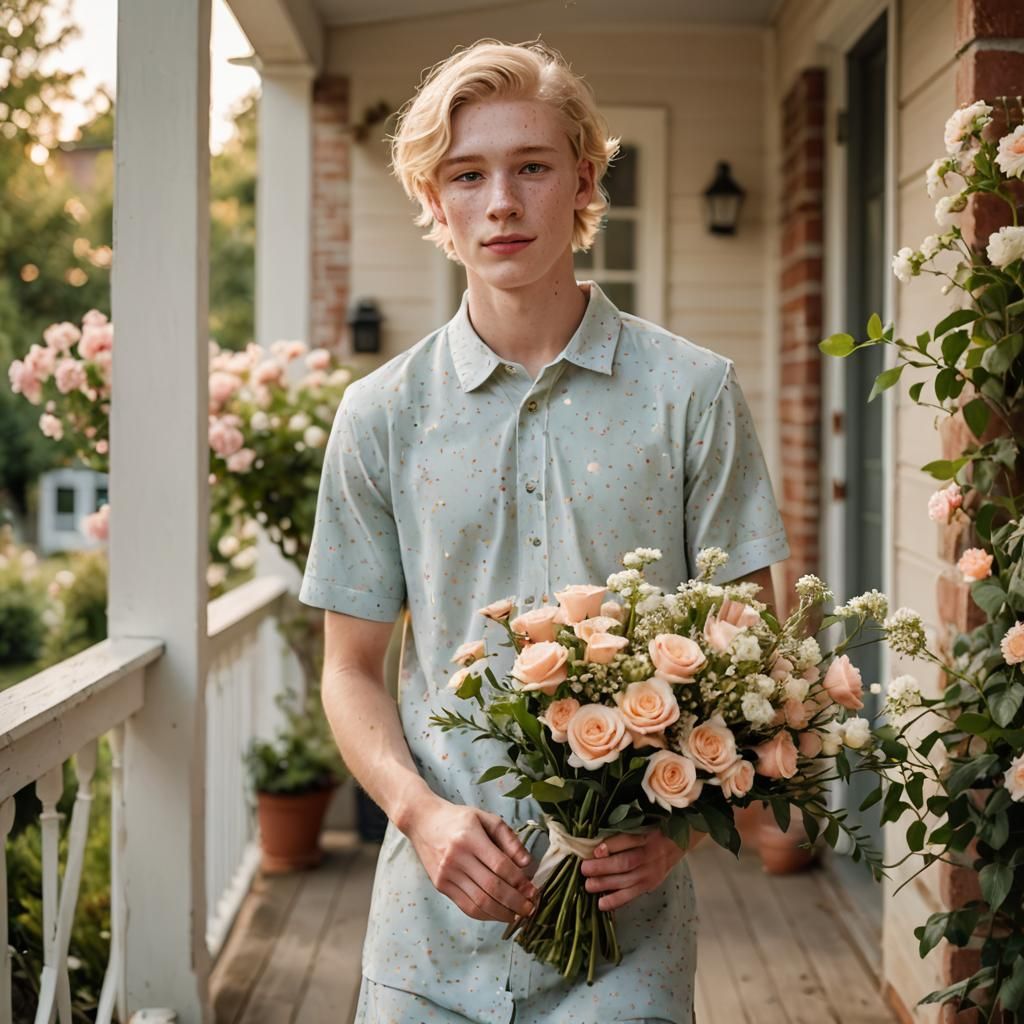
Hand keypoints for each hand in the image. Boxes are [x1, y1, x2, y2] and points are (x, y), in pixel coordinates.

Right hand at [406, 796, 539, 923]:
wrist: (423, 821)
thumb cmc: (459, 819)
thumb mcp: (486, 818)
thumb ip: (508, 839)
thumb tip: (527, 864)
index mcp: (470, 837)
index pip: (500, 865)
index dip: (519, 882)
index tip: (533, 890)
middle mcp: (457, 857)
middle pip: (492, 887)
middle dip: (515, 902)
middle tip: (530, 908)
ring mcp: (447, 874)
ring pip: (479, 902)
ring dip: (502, 913)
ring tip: (517, 915)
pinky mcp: (441, 886)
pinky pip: (466, 906)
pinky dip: (485, 915)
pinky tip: (498, 914)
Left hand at [580, 828, 703, 911]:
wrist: (680, 841)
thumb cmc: (654, 829)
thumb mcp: (643, 823)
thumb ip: (624, 830)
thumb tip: (595, 841)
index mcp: (649, 834)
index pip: (629, 840)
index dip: (611, 846)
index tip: (594, 850)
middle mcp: (652, 853)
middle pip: (626, 862)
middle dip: (603, 868)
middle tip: (584, 869)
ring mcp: (652, 871)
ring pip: (628, 880)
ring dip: (606, 884)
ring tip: (588, 886)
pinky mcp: (651, 884)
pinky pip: (633, 894)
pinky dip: (617, 900)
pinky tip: (602, 903)